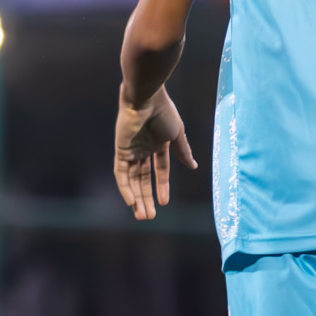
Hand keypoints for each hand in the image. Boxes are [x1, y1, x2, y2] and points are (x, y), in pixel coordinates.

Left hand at [113, 85, 196, 219]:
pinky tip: (130, 200)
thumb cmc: (163, 112)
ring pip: (131, 179)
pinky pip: (120, 172)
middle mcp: (143, 149)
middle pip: (143, 179)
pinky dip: (124, 187)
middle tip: (149, 217)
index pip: (159, 170)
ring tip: (142, 215)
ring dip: (136, 197)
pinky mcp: (120, 149)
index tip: (164, 203)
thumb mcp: (176, 134)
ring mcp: (131, 150)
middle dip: (146, 197)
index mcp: (157, 145)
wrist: (146, 98)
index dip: (161, 186)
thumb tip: (194, 167)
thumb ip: (183, 151)